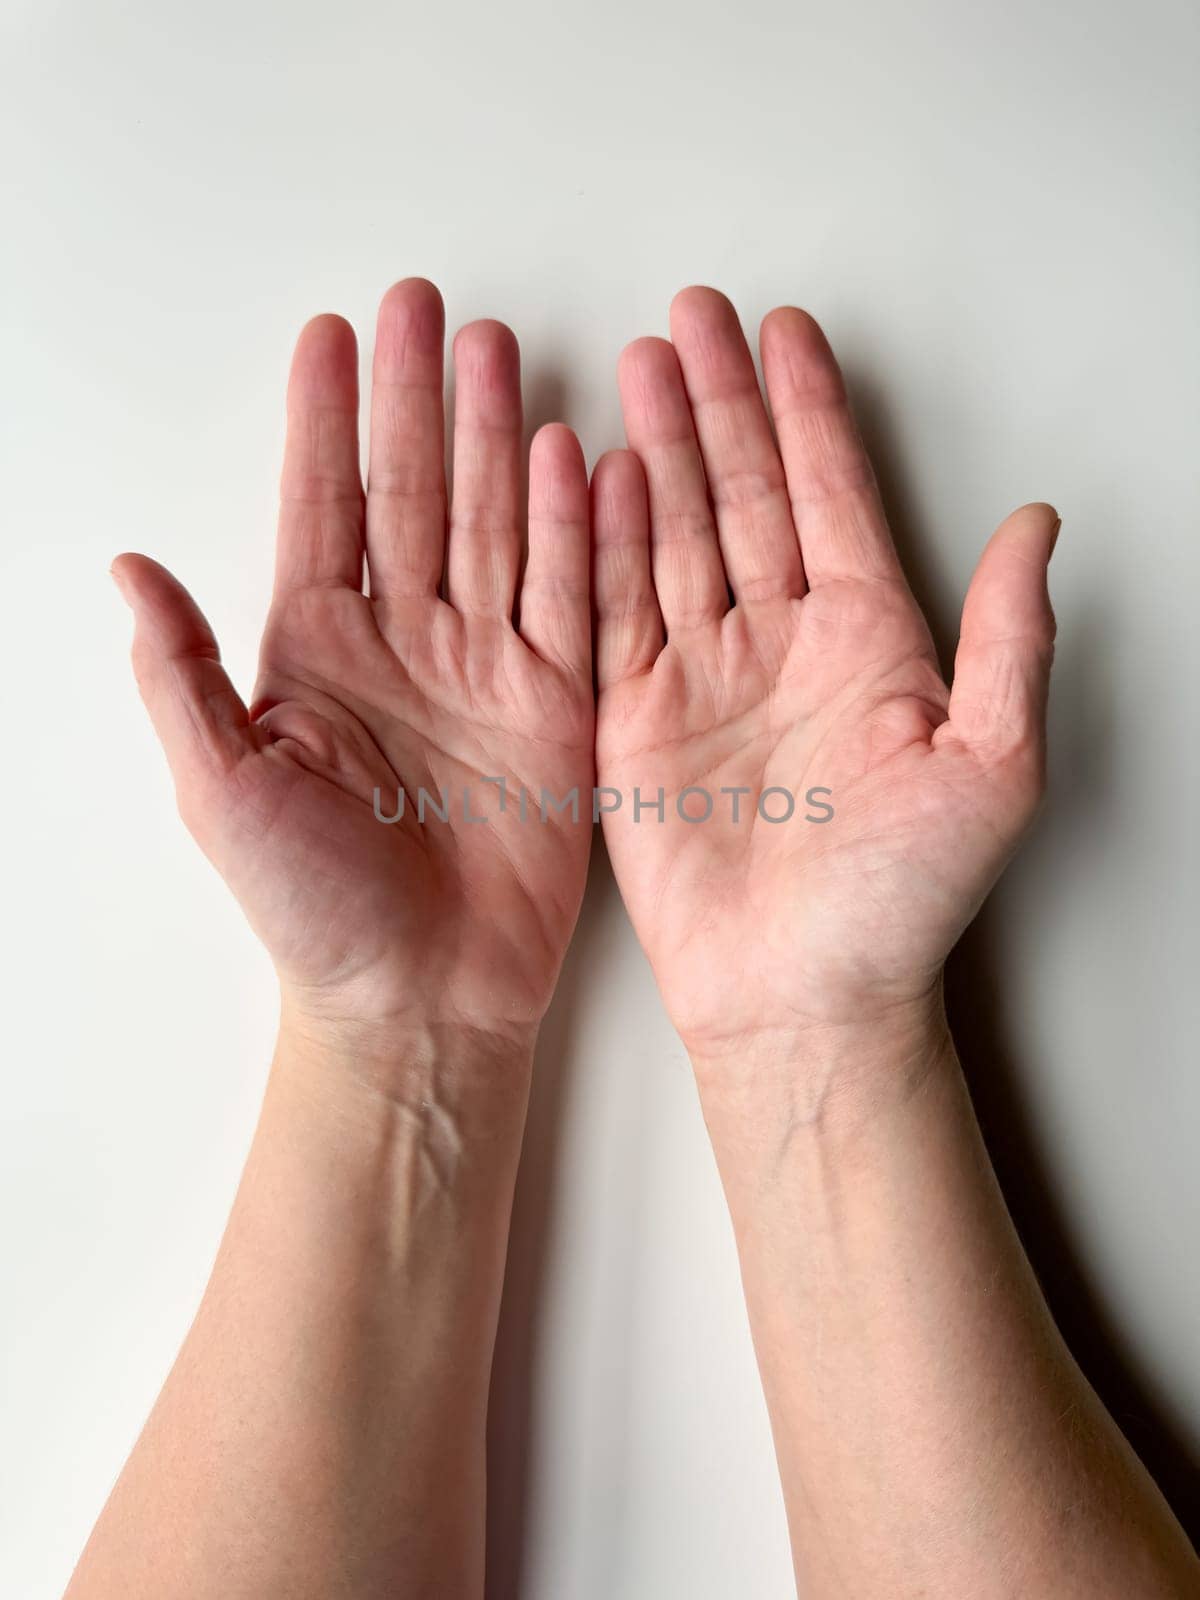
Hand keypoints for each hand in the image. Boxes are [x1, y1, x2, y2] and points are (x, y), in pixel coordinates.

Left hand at [114, 279, 592, 1047]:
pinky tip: (580, 457)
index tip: (331, 334)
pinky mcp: (555, 708)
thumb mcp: (221, 789)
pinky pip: (570, 598)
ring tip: (500, 352)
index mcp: (316, 655)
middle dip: (418, 398)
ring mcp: (484, 670)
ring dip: (497, 437)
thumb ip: (181, 675)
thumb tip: (128, 570)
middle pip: (414, 494)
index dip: (326, 421)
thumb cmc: (312, 909)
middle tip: (426, 307)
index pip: (323, 509)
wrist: (420, 999)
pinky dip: (578, 527)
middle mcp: (403, 646)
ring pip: (495, 526)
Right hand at [593, 287, 1057, 1059]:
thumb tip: (1035, 524)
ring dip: (659, 449)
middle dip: (720, 401)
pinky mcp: (637, 721)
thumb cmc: (901, 901)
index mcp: (868, 641)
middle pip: (747, 493)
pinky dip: (605, 541)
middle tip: (694, 315)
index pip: (832, 494)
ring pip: (677, 534)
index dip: (808, 410)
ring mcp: (704, 678)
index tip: (786, 332)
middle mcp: (783, 644)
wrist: (803, 995)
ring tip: (638, 365)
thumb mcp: (991, 765)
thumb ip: (1008, 640)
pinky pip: (616, 612)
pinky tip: (596, 475)